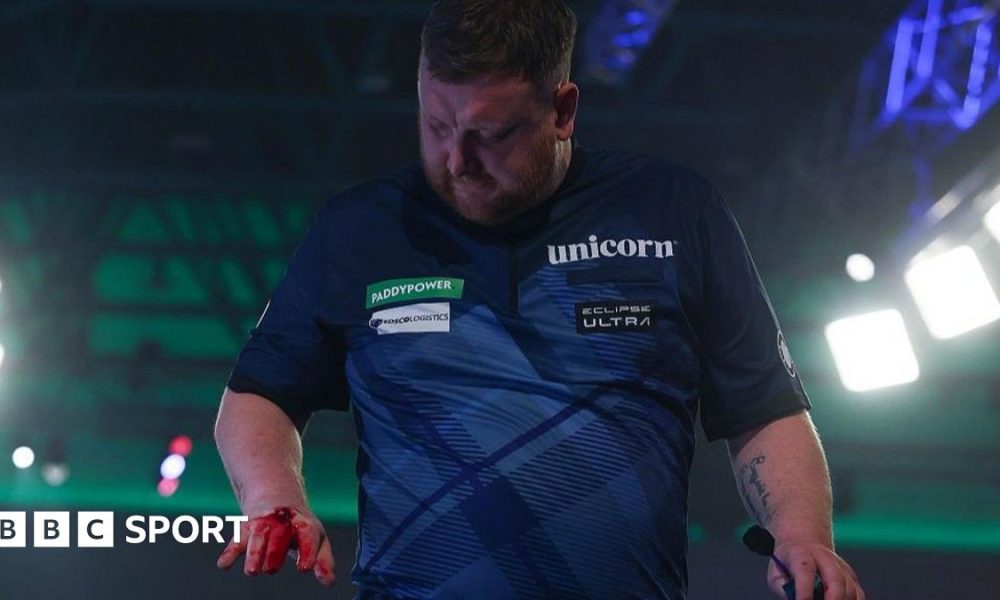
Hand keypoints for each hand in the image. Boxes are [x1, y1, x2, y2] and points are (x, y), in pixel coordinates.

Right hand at [216, 505, 335, 585]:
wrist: (276, 500)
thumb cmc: (300, 528)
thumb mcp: (316, 540)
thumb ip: (322, 560)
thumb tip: (329, 582)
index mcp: (303, 523)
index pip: (307, 534)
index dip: (306, 551)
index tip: (304, 569)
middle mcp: (282, 522)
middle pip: (279, 535)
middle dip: (274, 552)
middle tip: (271, 570)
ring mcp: (262, 525)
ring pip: (257, 536)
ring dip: (254, 553)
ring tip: (252, 572)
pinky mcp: (246, 531)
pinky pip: (236, 540)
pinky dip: (229, 552)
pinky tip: (223, 565)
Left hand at [768, 539, 863, 599]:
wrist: (804, 539)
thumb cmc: (788, 561)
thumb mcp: (776, 572)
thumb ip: (783, 589)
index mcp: (801, 554)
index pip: (804, 572)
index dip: (804, 591)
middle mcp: (824, 558)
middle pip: (835, 579)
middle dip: (832, 599)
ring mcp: (841, 566)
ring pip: (849, 589)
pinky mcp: (851, 576)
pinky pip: (858, 595)